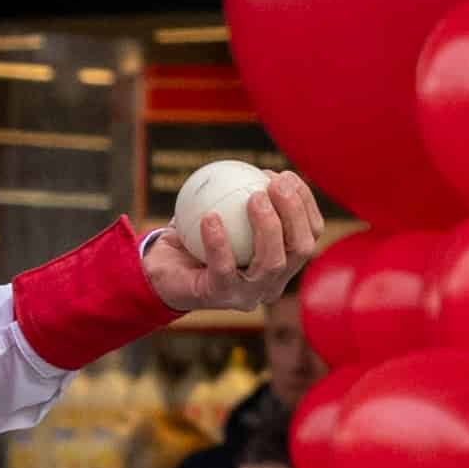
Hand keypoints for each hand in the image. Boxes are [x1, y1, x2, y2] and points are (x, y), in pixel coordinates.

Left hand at [144, 172, 326, 309]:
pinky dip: (218, 242)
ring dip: (268, 226)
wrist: (158, 270)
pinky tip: (210, 217)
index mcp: (282, 263)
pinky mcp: (218, 297)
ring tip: (254, 197)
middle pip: (301, 249)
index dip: (305, 202)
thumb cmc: (196, 237)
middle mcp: (271, 283)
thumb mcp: (225, 212)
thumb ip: (244, 195)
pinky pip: (223, 268)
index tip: (285, 175)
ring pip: (272, 263)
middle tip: (276, 183)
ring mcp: (247, 295)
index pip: (310, 233)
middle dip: (295, 213)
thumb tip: (265, 170)